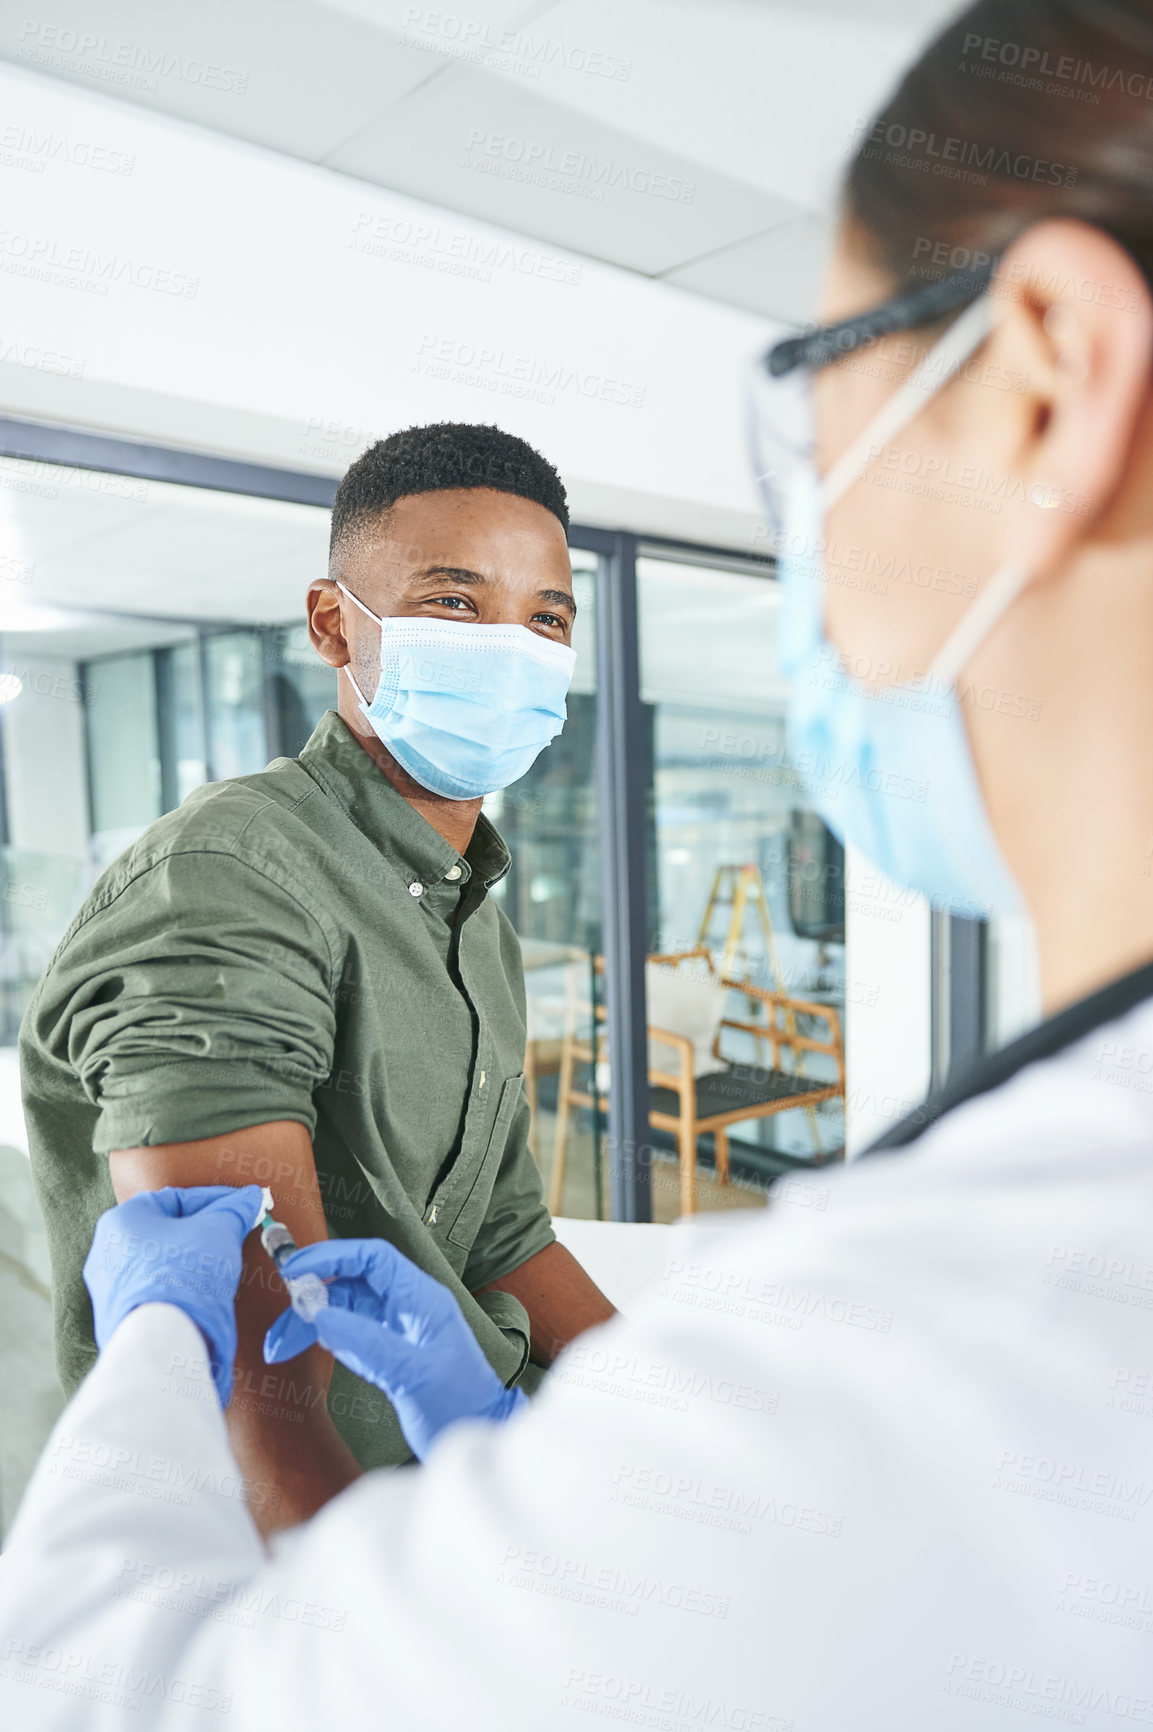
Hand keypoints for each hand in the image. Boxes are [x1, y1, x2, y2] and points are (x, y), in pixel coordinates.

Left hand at [84, 1185, 263, 1405]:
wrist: (162, 1342)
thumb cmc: (183, 1276)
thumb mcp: (218, 1231)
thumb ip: (233, 1211)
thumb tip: (250, 1199)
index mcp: (122, 1219)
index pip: (177, 1200)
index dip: (216, 1202)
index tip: (242, 1208)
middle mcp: (106, 1251)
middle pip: (165, 1232)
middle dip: (202, 1233)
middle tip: (232, 1236)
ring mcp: (107, 1289)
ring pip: (158, 1264)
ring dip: (189, 1262)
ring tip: (219, 1269)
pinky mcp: (115, 1319)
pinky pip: (153, 1293)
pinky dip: (177, 1289)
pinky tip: (199, 1296)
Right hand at [263, 1238, 525, 1459]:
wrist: (477, 1437)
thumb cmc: (458, 1405)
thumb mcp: (412, 1374)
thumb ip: (367, 1343)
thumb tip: (321, 1315)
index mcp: (420, 1298)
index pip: (371, 1258)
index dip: (332, 1256)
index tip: (294, 1271)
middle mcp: (406, 1307)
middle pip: (349, 1285)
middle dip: (310, 1300)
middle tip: (278, 1326)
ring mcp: (395, 1329)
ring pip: (343, 1311)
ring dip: (309, 1325)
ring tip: (278, 1349)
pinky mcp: (387, 1352)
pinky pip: (347, 1334)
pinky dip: (322, 1339)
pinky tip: (302, 1349)